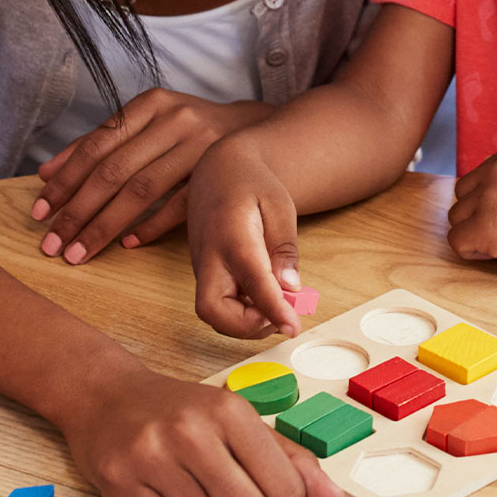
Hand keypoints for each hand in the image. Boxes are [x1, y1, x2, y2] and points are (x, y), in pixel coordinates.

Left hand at [33, 89, 274, 264]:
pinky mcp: (219, 175)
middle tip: (52, 243)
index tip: (40, 211)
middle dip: (77, 211)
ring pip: (142, 191)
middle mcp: (175, 121)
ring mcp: (200, 147)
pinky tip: (127, 244)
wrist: (252, 131)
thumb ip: (98, 144)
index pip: (96, 146)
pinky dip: (151, 226)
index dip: (65, 180)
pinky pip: (179, 206)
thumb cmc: (187, 131)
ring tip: (78, 252)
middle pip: (115, 171)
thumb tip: (46, 173)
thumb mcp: (146, 124)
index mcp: (151, 104)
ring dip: (105, 226)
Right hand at [59, 364, 343, 496]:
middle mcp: (190, 432)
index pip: (287, 491)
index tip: (269, 494)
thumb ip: (291, 459)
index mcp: (230, 412)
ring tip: (200, 496)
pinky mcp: (118, 483)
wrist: (106, 398)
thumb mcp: (240, 421)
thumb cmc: (182, 413)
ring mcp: (150, 458)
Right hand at [184, 142, 309, 339]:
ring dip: (246, 322)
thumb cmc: (252, 183)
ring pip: (213, 314)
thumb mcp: (279, 206)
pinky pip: (219, 305)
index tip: (293, 328)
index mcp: (232, 236)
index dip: (273, 310)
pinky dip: (242, 312)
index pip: (252, 282)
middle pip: (211, 310)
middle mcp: (209, 257)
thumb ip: (284, 248)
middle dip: (246, 327)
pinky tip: (265, 295)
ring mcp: (203, 268)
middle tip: (281, 314)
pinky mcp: (205, 274)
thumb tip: (291, 288)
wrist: (220, 169)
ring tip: (279, 302)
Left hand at [446, 148, 496, 281]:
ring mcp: (489, 198)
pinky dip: (472, 251)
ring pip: (456, 218)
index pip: (474, 180)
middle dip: (477, 216)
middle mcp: (495, 171)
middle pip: (461, 197)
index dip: (488, 203)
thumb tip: (474, 185)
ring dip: (475, 233)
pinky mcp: (485, 227)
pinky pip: (456, 241)